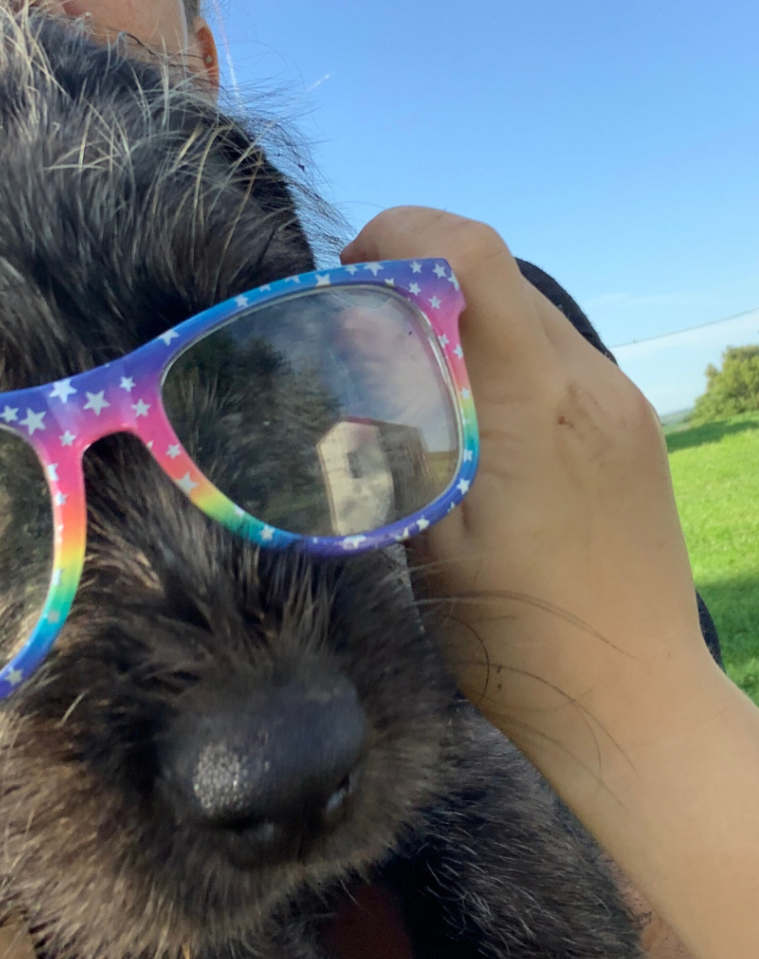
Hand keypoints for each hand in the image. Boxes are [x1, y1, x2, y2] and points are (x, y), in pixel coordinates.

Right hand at [342, 208, 758, 958]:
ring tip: (413, 388)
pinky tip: (472, 428)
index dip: (400, 237)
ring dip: (460, 327)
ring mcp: (620, 406)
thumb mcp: (426, 543)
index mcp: (530, 406)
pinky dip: (500, 363)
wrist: (631, 702)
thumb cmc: (516, 639)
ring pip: (527, 315)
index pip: (471, 256)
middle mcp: (589, 386)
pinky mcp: (631, 431)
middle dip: (418, 284)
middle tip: (362, 339)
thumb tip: (347, 384)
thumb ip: (389, 448)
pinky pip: (557, 360)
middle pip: (497, 275)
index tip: (349, 276)